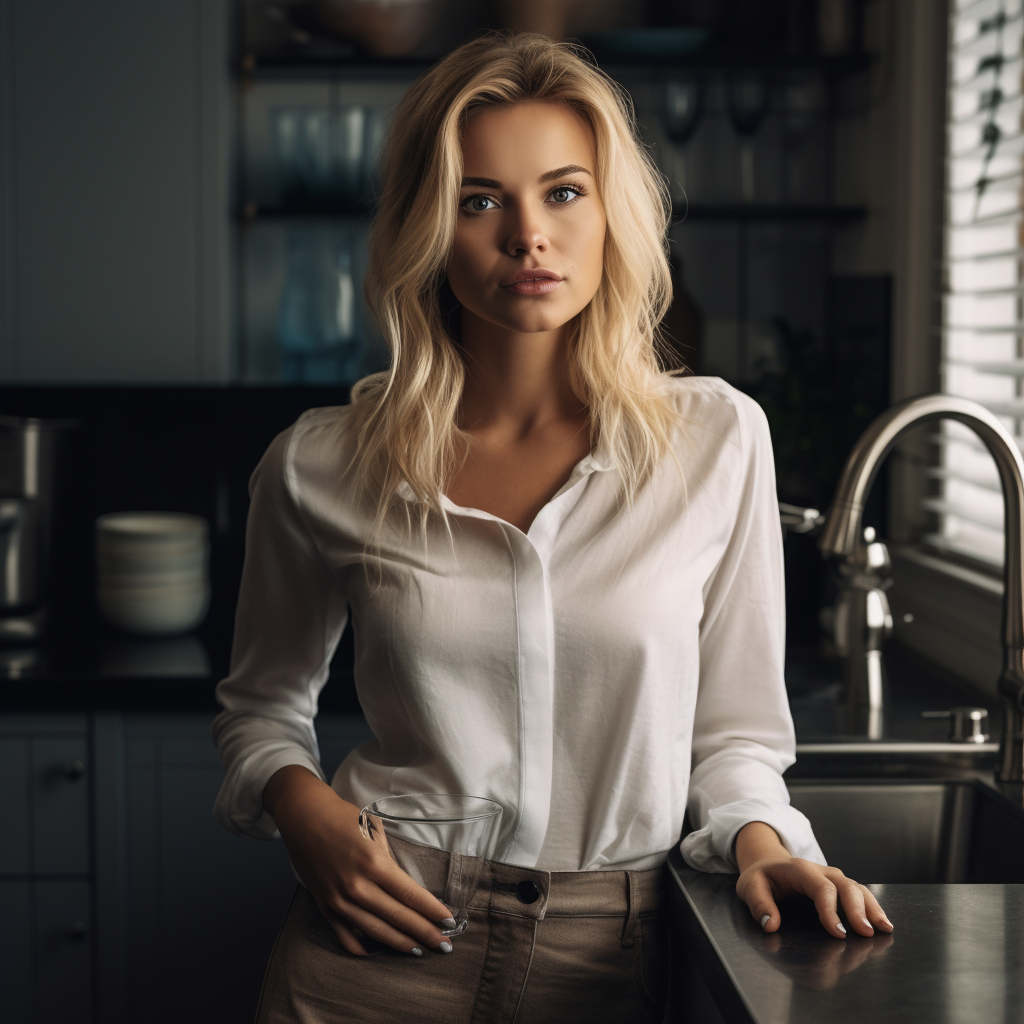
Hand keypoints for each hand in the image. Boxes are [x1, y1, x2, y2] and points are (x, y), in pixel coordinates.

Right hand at [263, 765, 455, 956]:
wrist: (304, 817)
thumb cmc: (342, 818)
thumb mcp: (374, 830)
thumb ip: (389, 860)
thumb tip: (405, 887)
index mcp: (374, 863)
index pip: (411, 894)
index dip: (432, 911)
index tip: (449, 921)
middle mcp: (357, 886)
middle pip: (398, 918)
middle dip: (425, 933)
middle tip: (444, 944)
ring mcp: (339, 901)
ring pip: (376, 932)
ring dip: (401, 944)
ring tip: (420, 950)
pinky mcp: (325, 908)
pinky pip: (345, 937)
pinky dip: (363, 948)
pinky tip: (379, 951)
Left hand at [733, 821, 892, 938]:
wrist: (767, 863)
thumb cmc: (761, 877)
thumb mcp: (750, 886)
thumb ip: (758, 903)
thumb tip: (770, 924)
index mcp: (800, 869)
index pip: (821, 888)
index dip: (831, 910)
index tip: (839, 933)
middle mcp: (821, 871)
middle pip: (845, 886)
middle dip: (858, 909)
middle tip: (866, 933)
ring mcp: (832, 877)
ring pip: (857, 888)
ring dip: (872, 908)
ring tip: (884, 929)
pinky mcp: (838, 886)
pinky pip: (859, 893)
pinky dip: (872, 906)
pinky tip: (882, 923)